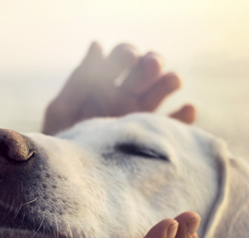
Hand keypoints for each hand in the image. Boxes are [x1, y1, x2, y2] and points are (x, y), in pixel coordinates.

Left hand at [42, 42, 195, 134]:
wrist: (71, 182)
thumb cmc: (61, 145)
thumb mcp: (62, 111)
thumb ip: (79, 80)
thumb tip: (97, 44)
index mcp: (103, 85)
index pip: (121, 58)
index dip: (126, 54)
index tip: (129, 57)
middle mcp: (125, 97)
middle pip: (146, 70)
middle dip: (151, 63)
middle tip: (151, 65)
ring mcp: (141, 117)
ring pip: (162, 91)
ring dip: (169, 81)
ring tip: (172, 81)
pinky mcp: (153, 139)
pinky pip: (175, 125)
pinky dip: (184, 116)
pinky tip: (187, 109)